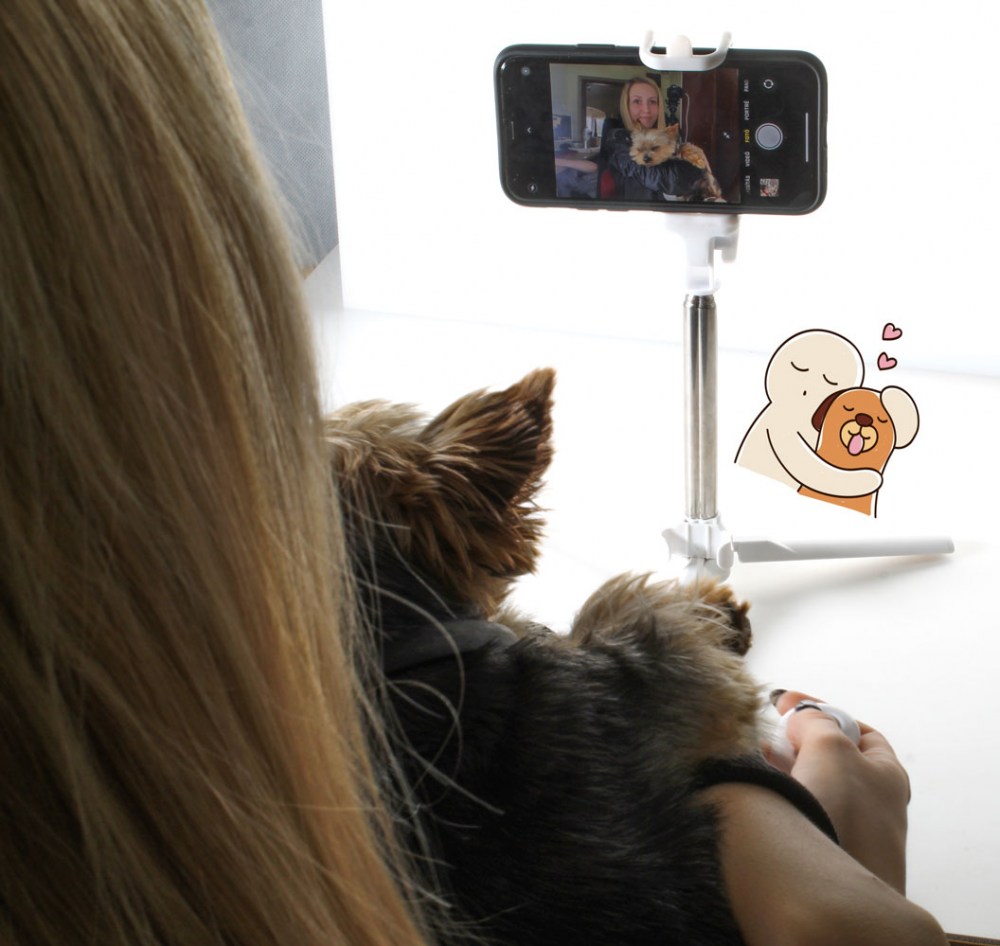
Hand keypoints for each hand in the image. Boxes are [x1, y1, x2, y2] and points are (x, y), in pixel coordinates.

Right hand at [769, 690, 910, 892]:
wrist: (839, 893)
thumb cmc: (846, 814)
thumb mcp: (830, 745)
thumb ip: (815, 720)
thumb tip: (801, 716)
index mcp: (887, 772)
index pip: (857, 730)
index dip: (822, 711)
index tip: (787, 704)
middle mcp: (873, 801)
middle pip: (830, 756)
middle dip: (795, 742)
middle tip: (768, 733)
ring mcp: (849, 829)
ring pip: (811, 786)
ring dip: (783, 769)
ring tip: (755, 761)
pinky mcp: (826, 851)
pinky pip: (800, 813)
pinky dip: (780, 797)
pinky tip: (761, 792)